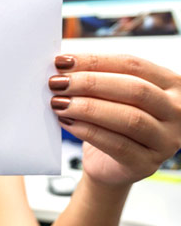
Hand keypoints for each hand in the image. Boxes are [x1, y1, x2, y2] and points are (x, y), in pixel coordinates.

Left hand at [49, 54, 180, 186]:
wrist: (109, 165)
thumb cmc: (110, 123)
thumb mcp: (110, 96)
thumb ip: (96, 77)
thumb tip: (63, 64)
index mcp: (171, 84)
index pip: (133, 65)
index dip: (95, 61)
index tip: (62, 61)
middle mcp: (176, 111)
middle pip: (134, 90)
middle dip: (90, 83)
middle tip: (57, 82)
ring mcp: (165, 140)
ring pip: (128, 118)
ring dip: (87, 108)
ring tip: (58, 103)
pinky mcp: (146, 164)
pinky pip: (117, 145)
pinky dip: (88, 131)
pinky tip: (67, 122)